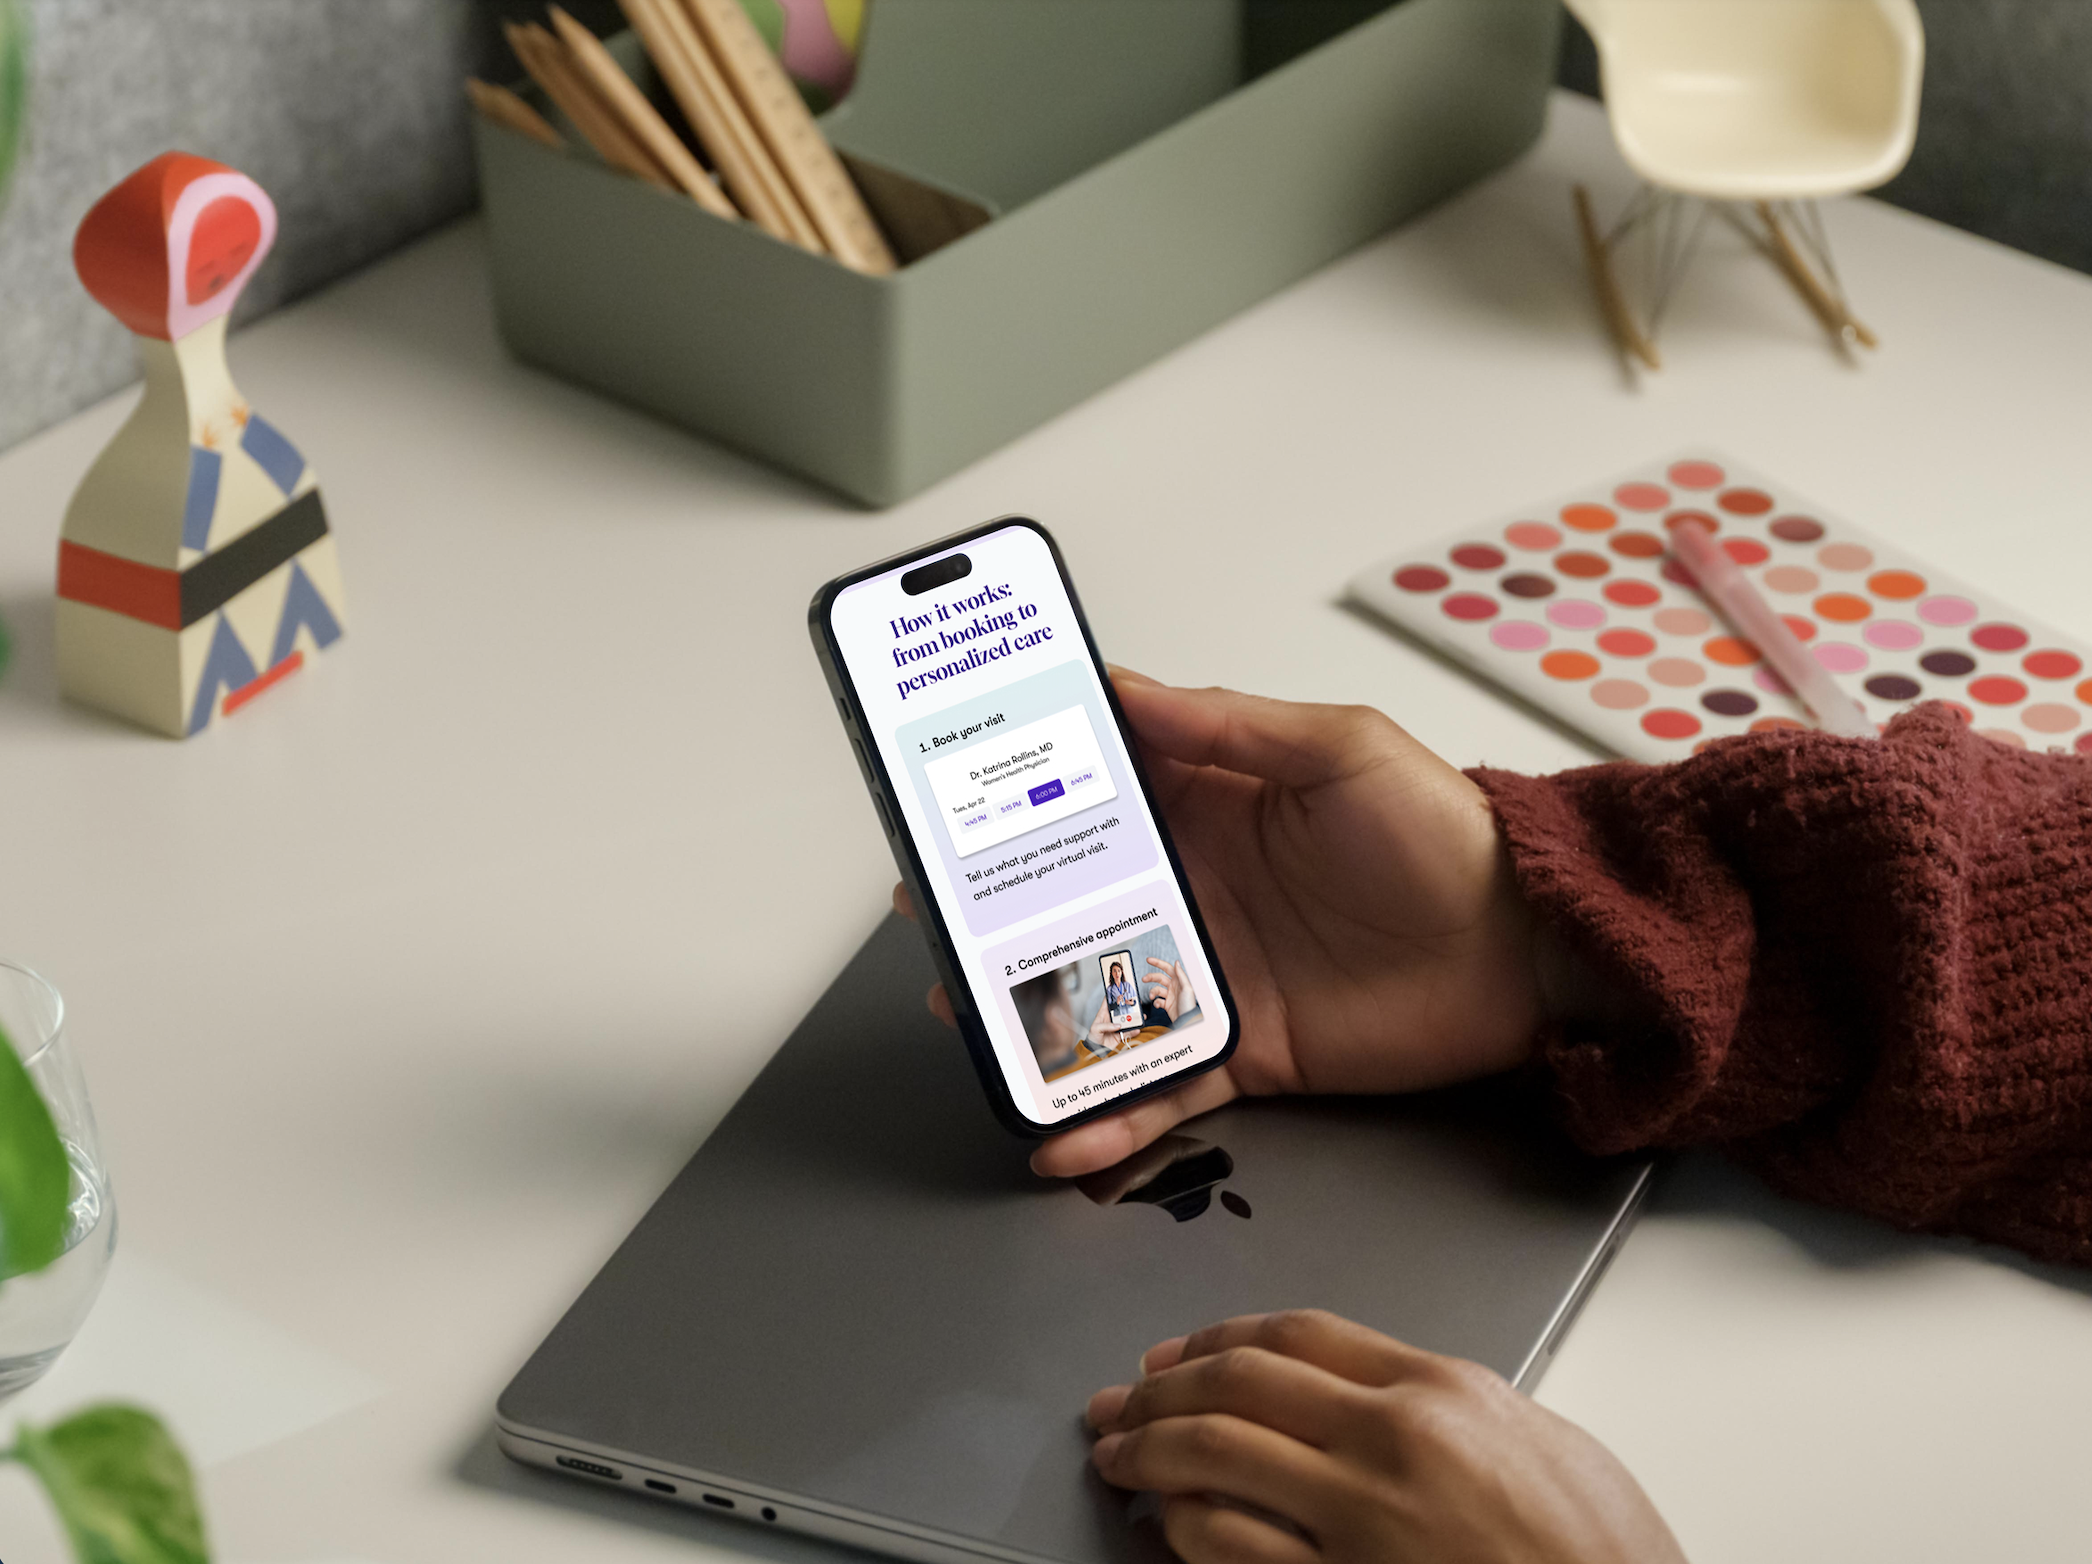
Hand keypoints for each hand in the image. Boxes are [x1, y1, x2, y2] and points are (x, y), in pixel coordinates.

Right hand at [900, 671, 1543, 1175]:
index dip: (1019, 794)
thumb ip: (1229, 723)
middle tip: (931, 916)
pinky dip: (1108, 1117)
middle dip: (997, 914)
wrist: (1527, 950)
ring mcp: (1212, 976)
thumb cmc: (1442, 834)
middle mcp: (1194, 890)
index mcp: (1207, 804)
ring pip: (1094, 1000)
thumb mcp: (1338, 748)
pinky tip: (1058, 1134)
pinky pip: (1160, 1088)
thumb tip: (1124, 687)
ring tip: (969, 1023)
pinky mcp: (1243, 1051)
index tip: (950, 796)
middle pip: (1070, 905)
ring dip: (1029, 1016)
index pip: (1091, 795)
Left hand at [1087, 1311, 1685, 1563]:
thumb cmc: (1606, 1561)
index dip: (1216, 1338)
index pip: (1295, 1335)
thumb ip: (1450, 1406)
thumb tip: (1370, 1394)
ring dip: (1147, 1456)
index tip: (1177, 1352)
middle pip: (1237, 1386)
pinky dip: (1182, 1533)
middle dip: (1157, 1390)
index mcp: (1443, 1391)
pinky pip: (1229, 1553)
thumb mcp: (1547, 1446)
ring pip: (1215, 1462)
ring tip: (1116, 1458)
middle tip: (1117, 1402)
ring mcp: (1361, 1526)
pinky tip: (1164, 1530)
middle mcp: (1391, 1445)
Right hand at [1144, 956, 1194, 1021]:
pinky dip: (1156, 1002)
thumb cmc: (1188, 1005)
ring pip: (1157, 989)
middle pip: (1159, 978)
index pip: (1167, 968)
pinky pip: (1158, 1000)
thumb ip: (1181, 975)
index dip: (1158, 963)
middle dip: (1150, 977)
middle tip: (1144, 979)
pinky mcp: (1167, 1004)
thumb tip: (1176, 963)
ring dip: (1152, 992)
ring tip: (1152, 996)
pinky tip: (1158, 1005)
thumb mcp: (1187, 988)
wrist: (1186, 1020)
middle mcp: (1174, 987)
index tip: (1149, 960)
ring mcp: (1170, 995)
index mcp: (1179, 981)